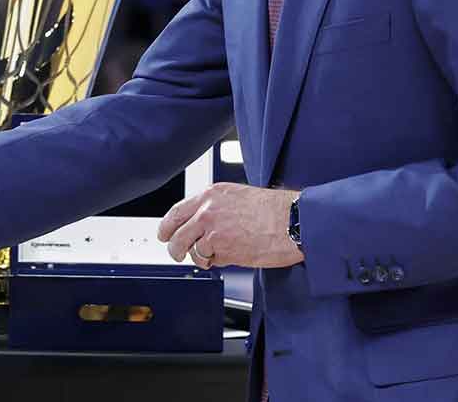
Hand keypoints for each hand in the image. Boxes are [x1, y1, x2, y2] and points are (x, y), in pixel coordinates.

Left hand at [157, 183, 301, 269]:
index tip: (164, 234)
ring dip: (199, 258)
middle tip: (177, 254)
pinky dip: (218, 262)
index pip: (177, 211)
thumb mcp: (239, 197)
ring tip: (213, 257)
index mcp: (212, 195)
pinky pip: (211, 261)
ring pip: (190, 250)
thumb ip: (217, 208)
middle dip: (174, 248)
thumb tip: (203, 223)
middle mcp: (207, 211)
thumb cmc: (275, 210)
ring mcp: (213, 231)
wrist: (293, 221)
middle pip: (175, 234)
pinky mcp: (222, 249)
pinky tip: (233, 255)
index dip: (166, 226)